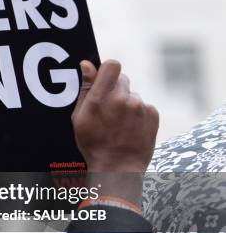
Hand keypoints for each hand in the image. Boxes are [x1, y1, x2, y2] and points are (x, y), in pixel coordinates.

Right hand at [72, 60, 158, 205]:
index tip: (103, 81)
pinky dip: (137, 115)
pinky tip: (130, 129)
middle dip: (115, 90)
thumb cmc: (93, 144)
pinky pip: (144, 106)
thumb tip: (87, 64)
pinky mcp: (153, 114)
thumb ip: (85, 89)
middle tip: (108, 111)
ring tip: (119, 125)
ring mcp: (140, 106)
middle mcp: (122, 99)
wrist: (118, 168)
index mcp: (101, 98)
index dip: (107, 71)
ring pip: (132, 95)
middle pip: (122, 80)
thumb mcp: (80, 118)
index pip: (112, 65)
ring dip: (126, 104)